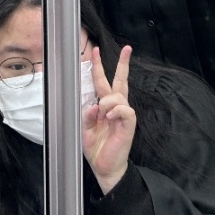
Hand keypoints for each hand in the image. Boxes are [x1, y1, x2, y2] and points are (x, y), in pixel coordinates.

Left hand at [82, 46, 134, 193]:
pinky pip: (125, 109)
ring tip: (102, 114)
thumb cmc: (96, 147)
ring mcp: (123, 114)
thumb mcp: (85, 128)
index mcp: (104, 106)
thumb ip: (88, 114)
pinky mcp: (129, 124)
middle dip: (123, 64)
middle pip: (120, 80)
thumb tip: (95, 105)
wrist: (105, 166)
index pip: (103, 82)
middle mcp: (115, 107)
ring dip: (107, 101)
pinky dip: (115, 110)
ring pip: (118, 95)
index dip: (99, 66)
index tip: (95, 50)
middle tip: (127, 48)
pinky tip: (109, 117)